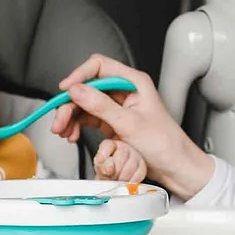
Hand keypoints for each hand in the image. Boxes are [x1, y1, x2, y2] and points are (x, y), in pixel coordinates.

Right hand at [53, 54, 213, 200]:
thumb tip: (77, 90)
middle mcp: (124, 91)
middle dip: (70, 104)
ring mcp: (117, 107)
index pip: (99, 67)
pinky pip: (88, 119)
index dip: (79, 76)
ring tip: (63, 132)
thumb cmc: (165, 144)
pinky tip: (73, 135)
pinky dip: (77, 126)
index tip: (66, 90)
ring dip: (71, 117)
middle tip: (60, 121)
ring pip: (84, 104)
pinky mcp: (112, 123)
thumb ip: (101, 106)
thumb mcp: (130, 124)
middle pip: (87, 87)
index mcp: (133, 82)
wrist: (175, 167)